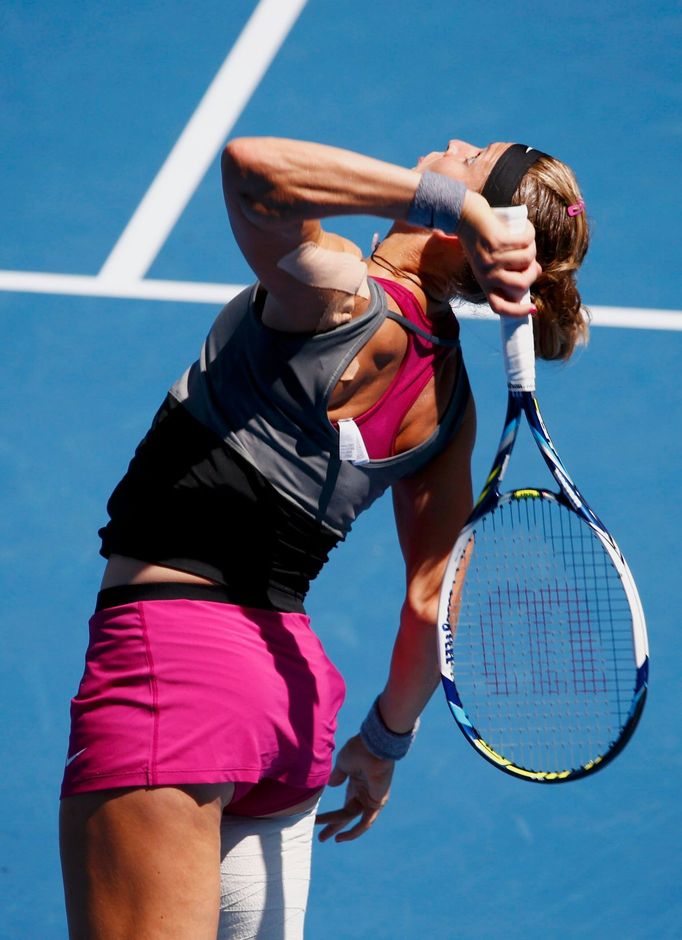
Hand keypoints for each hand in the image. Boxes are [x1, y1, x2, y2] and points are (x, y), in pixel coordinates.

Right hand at [315, 735, 394, 842]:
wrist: (373, 746)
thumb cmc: (359, 750)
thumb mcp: (343, 763)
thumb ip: (338, 775)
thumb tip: (332, 785)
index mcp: (356, 783)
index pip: (344, 804)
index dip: (332, 815)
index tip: (317, 822)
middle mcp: (364, 793)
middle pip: (347, 815)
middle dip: (334, 826)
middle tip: (321, 838)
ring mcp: (371, 799)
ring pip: (351, 817)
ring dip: (338, 827)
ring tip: (325, 837)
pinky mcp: (377, 803)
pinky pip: (365, 822)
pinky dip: (354, 831)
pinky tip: (341, 837)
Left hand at [458, 190, 541, 316]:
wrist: (462, 215)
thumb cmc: (480, 238)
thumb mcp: (491, 259)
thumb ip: (511, 269)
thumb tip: (537, 271)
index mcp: (484, 282)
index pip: (499, 307)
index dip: (517, 312)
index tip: (532, 309)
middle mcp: (486, 274)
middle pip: (521, 286)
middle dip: (533, 272)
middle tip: (530, 259)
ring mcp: (491, 259)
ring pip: (527, 260)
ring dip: (532, 248)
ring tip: (525, 240)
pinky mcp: (498, 241)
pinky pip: (526, 242)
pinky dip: (530, 233)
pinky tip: (525, 228)